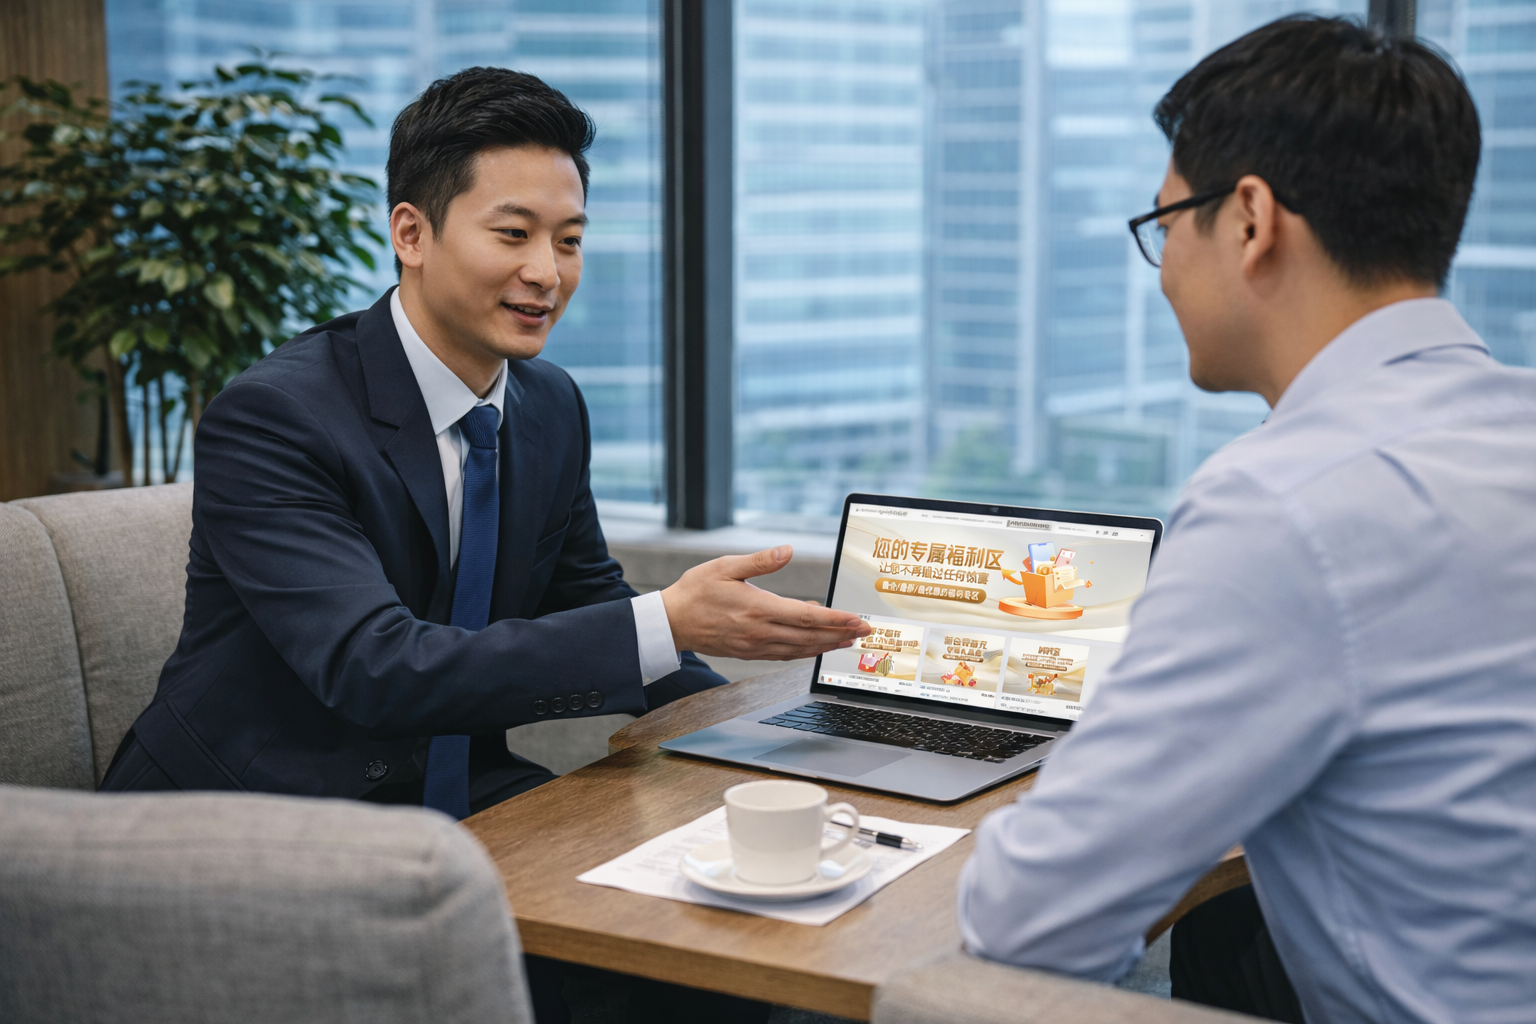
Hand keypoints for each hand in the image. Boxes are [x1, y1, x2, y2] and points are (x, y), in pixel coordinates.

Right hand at [660, 546, 870, 660]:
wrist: (671, 622)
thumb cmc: (696, 591)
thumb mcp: (726, 566)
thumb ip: (761, 561)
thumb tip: (787, 550)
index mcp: (758, 608)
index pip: (807, 616)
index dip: (836, 619)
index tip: (856, 619)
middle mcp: (760, 631)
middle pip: (809, 636)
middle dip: (840, 634)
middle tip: (864, 631)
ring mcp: (755, 646)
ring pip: (799, 650)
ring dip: (826, 646)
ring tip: (846, 641)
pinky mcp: (749, 653)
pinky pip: (784, 655)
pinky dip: (804, 651)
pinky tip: (815, 646)